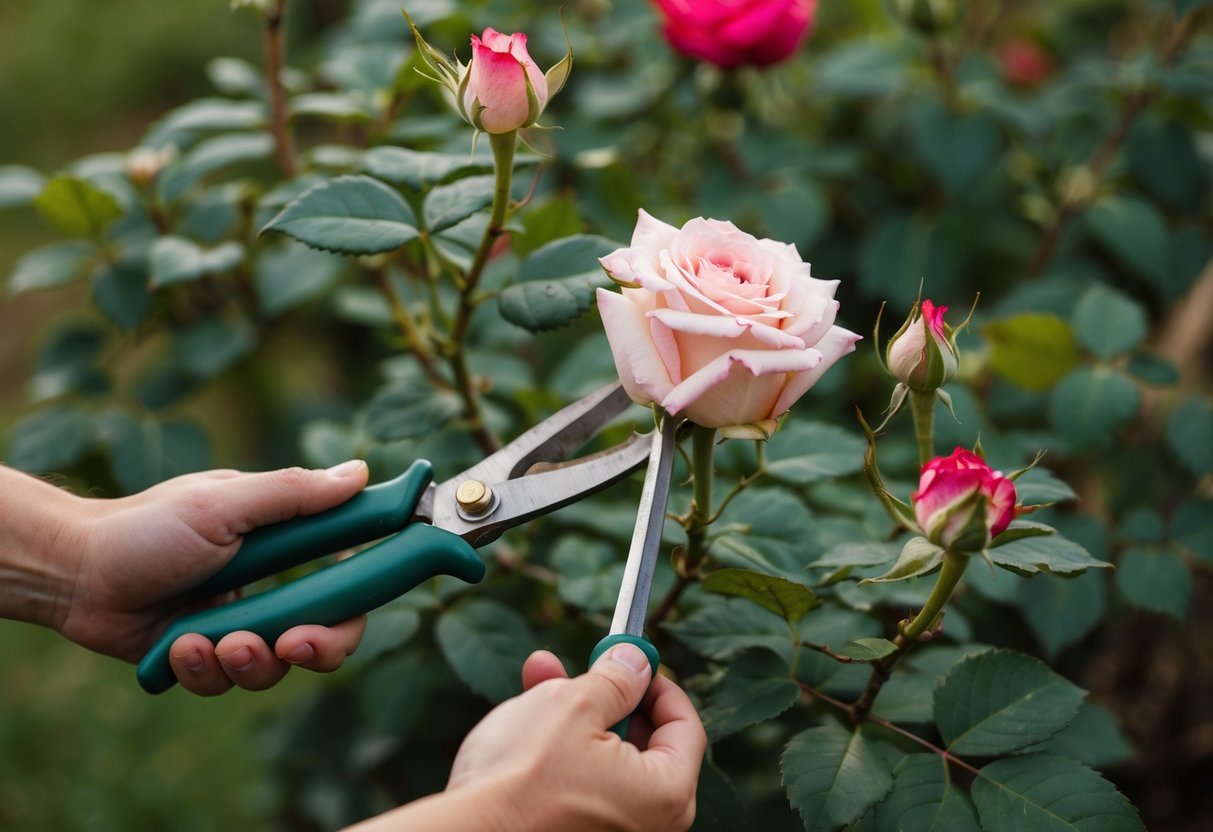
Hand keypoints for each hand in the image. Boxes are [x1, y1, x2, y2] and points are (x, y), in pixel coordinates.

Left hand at [48, 462, 369, 694]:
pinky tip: (179, 646)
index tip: (353, 606)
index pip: (349, 577)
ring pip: (275, 668)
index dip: (362, 597)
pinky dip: (203, 669)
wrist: (76, 571)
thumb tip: (359, 472)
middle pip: (327, 636)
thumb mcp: (225, 503)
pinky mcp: (205, 659)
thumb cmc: (148, 526)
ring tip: (214, 642)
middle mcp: (271, 588)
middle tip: (292, 644)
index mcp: (287, 546)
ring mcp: (239, 626)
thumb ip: (294, 494)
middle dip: (316, 647)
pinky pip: (225, 683)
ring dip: (249, 659)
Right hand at [346, 644, 706, 830]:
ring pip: (605, 758)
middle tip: (586, 662)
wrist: (467, 831)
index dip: (660, 686)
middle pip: (642, 742)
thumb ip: (617, 678)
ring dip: (575, 712)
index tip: (635, 662)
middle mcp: (648, 824)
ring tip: (540, 673)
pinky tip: (528, 711)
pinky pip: (582, 784)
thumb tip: (636, 662)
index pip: (686, 727)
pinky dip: (562, 748)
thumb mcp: (576, 704)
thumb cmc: (526, 774)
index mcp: (666, 794)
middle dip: (608, 694)